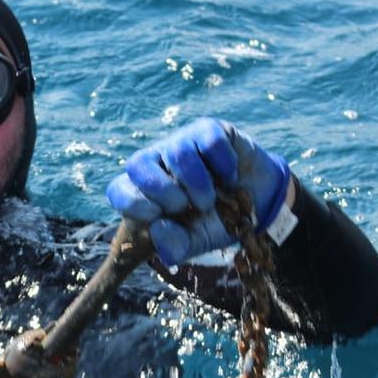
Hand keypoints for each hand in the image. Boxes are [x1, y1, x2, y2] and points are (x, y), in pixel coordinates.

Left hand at [106, 118, 289, 264]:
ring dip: (197, 184)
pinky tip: (229, 177)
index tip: (157, 217)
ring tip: (209, 200)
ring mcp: (182, 143)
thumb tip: (157, 229)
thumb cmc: (216, 222)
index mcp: (144, 191)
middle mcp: (157, 162)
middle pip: (137, 164)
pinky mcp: (209, 131)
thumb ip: (175, 246)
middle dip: (162, 191)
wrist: (259, 204)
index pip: (118, 190)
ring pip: (178, 152)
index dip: (132, 203)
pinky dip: (223, 165)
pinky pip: (210, 142)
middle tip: (185, 207)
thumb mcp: (196, 242)